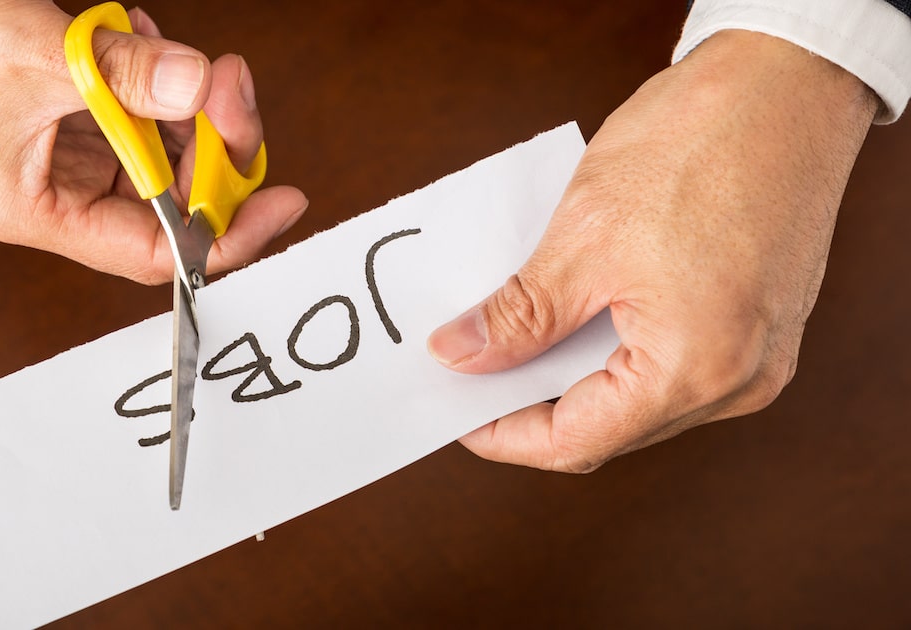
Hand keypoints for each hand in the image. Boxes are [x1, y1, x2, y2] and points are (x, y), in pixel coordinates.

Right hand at [0, 0, 306, 283]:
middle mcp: (50, 192)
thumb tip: (202, 85)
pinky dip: (150, 75)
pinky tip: (140, 36)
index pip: (154, 251)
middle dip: (212, 143)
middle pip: (167, 197)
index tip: (280, 202)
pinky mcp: (62, 110)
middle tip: (233, 87)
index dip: (226, 232)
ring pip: (156, 148)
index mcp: (32, 212)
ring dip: (182, 101)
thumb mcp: (39, 55)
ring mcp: (58, 150)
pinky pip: (133, 108)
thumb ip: (128, 75)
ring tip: (178, 54)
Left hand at [427, 30, 877, 471]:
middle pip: (610, 427)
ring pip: (640, 398)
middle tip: (472, 365)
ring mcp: (759, 356)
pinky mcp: (761, 326)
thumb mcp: (584, 236)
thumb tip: (461, 354)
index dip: (503, 435)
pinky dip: (615, 349)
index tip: (455, 410)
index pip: (577, 442)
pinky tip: (571, 314)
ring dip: (573, 374)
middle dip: (533, 403)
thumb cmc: (702, 142)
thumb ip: (519, 315)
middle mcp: (740, 381)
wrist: (789, 81)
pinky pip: (673, 362)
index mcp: (697, 368)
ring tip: (513, 336)